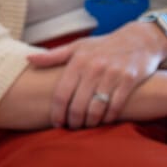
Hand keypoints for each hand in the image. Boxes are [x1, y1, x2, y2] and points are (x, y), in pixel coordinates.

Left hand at [29, 22, 166, 127]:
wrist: (138, 39)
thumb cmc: (103, 46)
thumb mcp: (77, 46)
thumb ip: (53, 56)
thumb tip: (28, 58)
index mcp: (77, 60)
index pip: (61, 93)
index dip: (56, 112)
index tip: (56, 122)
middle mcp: (93, 67)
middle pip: (77, 104)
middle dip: (73, 121)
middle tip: (72, 127)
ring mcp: (112, 74)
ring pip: (96, 108)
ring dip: (90, 122)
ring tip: (86, 126)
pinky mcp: (129, 80)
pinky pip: (115, 106)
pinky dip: (109, 117)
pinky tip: (104, 121)